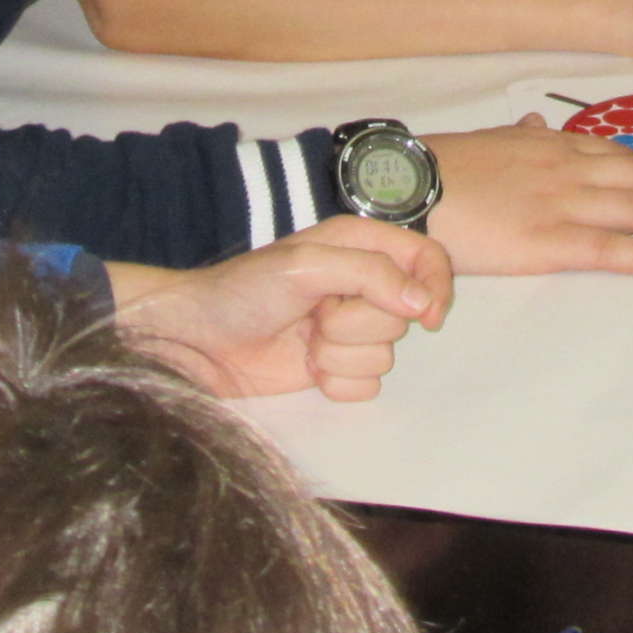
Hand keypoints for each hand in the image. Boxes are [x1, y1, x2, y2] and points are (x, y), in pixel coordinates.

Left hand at [108, 220, 451, 401]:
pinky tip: (305, 367)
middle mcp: (360, 286)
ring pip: (386, 355)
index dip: (434, 285)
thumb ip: (370, 274)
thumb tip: (421, 301)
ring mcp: (349, 330)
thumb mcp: (305, 265)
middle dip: (359, 323)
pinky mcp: (336, 368)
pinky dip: (337, 382)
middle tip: (317, 314)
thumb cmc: (243, 290)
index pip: (425, 258)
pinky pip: (367, 386)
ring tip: (304, 338)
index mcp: (358, 245)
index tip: (425, 315)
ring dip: (341, 354)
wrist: (198, 341)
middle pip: (404, 314)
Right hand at [428, 118, 632, 278]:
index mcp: (555, 144)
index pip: (624, 157)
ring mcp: (563, 204)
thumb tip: (535, 125)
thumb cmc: (445, 168)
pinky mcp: (549, 241)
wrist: (412, 189)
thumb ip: (522, 136)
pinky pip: (612, 248)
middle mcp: (569, 168)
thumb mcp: (491, 139)